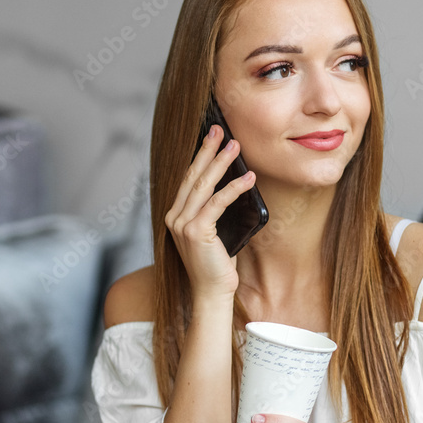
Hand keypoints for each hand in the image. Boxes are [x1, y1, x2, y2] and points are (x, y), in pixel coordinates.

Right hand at [164, 124, 255, 298]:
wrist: (212, 293)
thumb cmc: (217, 265)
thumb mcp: (215, 232)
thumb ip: (215, 211)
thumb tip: (236, 185)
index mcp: (175, 215)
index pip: (188, 179)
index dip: (200, 156)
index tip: (211, 137)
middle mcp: (174, 217)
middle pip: (192, 176)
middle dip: (207, 149)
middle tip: (220, 128)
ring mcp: (182, 224)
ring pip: (203, 185)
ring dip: (221, 162)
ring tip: (236, 145)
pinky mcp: (196, 231)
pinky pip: (218, 203)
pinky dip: (235, 188)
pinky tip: (249, 178)